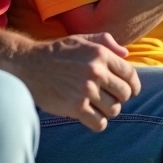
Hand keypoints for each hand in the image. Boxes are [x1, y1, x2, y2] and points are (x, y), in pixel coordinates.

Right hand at [9, 33, 140, 132]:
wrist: (29, 65)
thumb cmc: (58, 52)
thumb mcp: (82, 39)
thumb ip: (106, 42)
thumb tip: (126, 54)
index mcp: (100, 54)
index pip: (130, 74)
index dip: (134, 85)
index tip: (131, 90)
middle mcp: (95, 72)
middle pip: (124, 94)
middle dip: (120, 98)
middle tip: (109, 97)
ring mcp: (85, 90)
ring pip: (114, 110)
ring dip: (108, 110)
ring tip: (99, 106)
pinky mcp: (75, 107)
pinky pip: (99, 123)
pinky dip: (98, 122)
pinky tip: (91, 116)